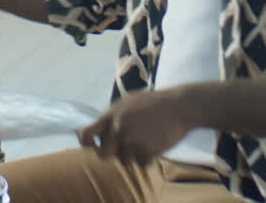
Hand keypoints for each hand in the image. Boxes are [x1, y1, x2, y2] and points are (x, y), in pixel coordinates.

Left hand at [77, 88, 199, 167]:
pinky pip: (142, 164)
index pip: (86, 134)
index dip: (86, 142)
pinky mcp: (146, 150)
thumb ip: (113, 115)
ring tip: (147, 139)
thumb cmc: (154, 102)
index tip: (92, 145)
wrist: (179, 105)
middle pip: (104, 154)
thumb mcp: (128, 102)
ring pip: (125, 160)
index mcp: (111, 115)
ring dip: (134, 155)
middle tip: (125, 148)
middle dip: (113, 154)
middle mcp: (118, 128)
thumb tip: (98, 128)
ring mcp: (132, 140)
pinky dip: (149, 158)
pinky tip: (157, 143)